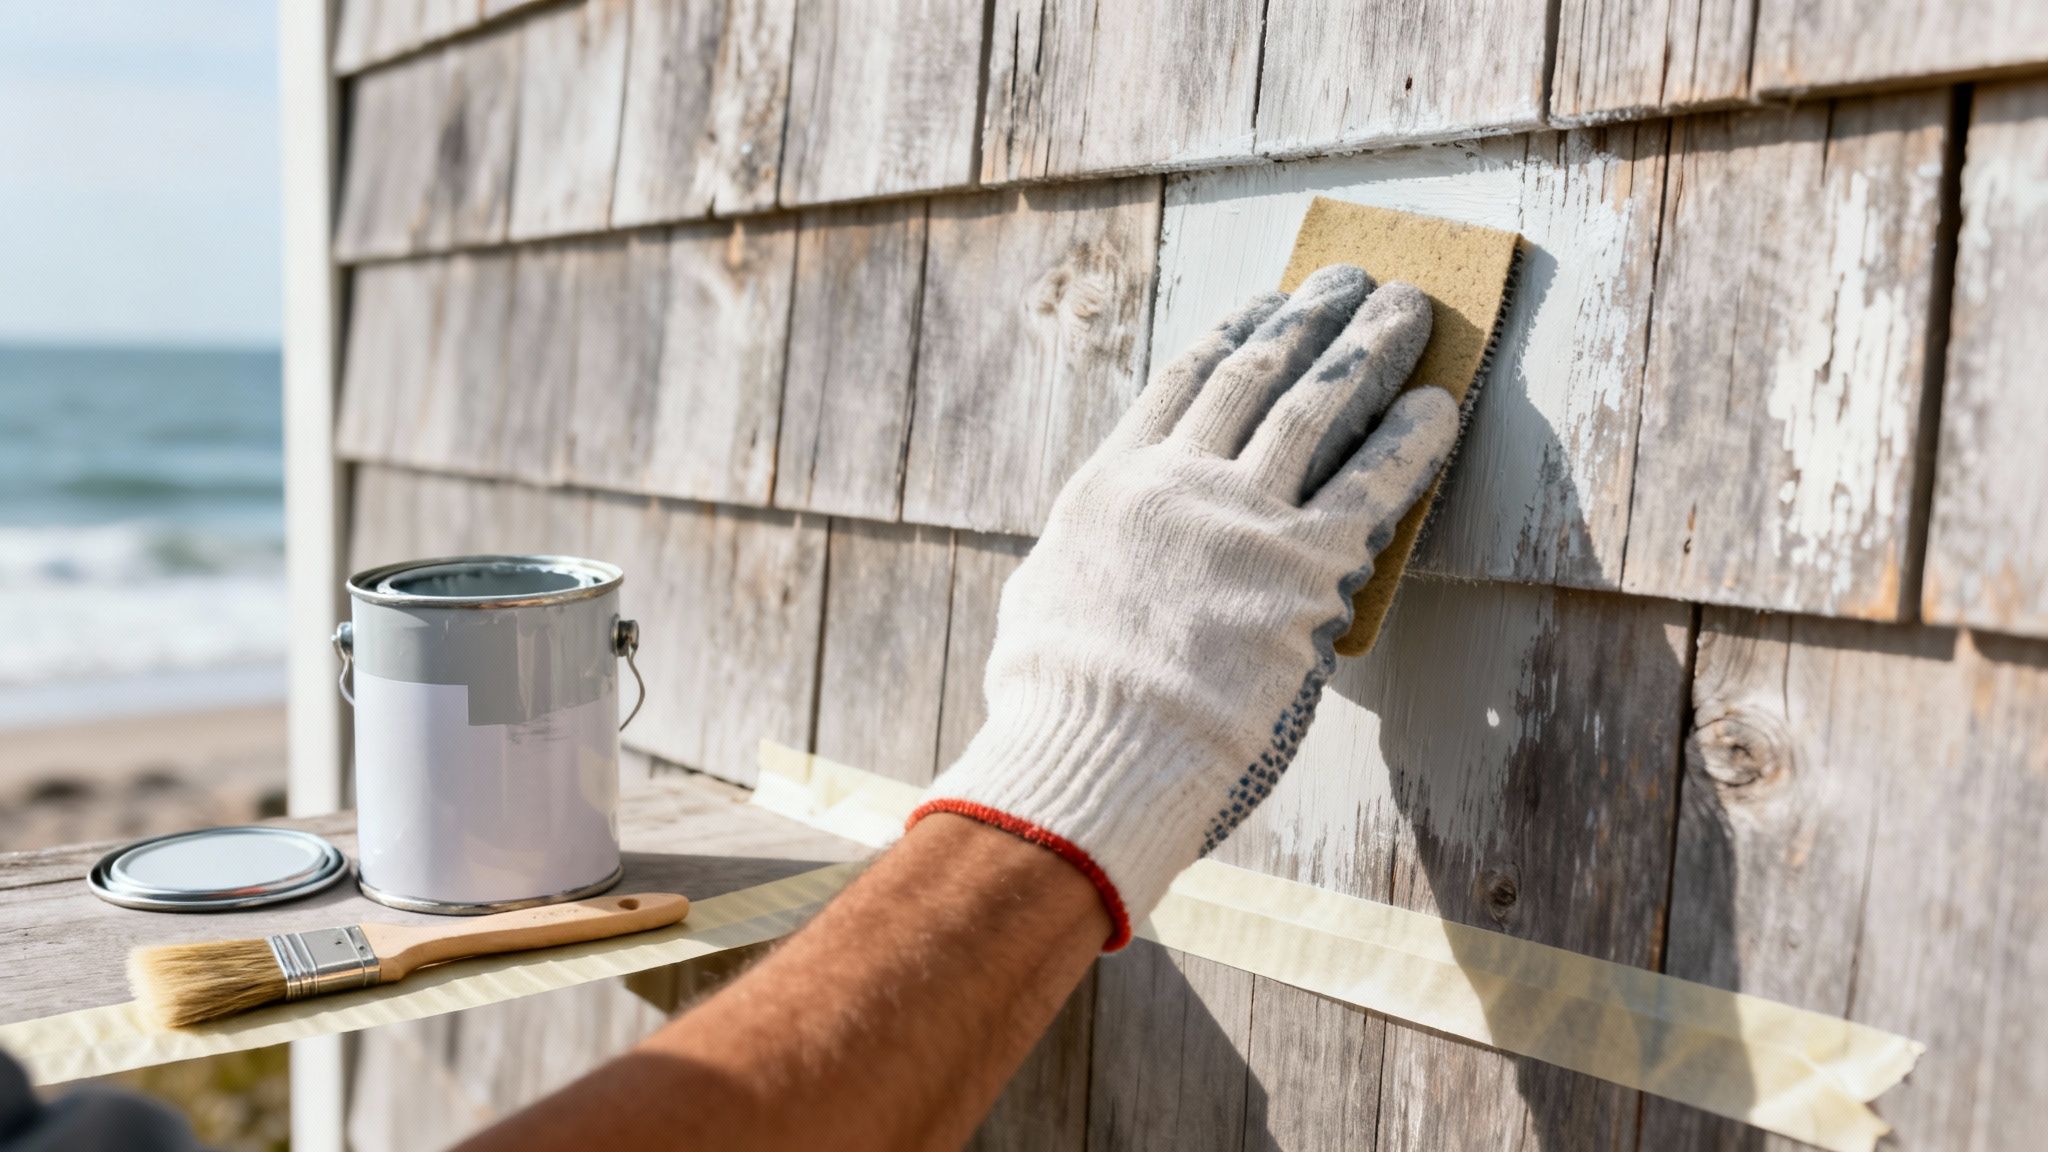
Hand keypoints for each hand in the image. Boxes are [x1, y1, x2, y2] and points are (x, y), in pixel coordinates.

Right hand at [909, 265, 1459, 946]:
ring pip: (1318, 405)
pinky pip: (1373, 485)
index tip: (1263, 301)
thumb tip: (1095, 546)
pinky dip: (1412, 439)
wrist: (1098, 749)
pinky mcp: (1304, 565)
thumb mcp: (1043, 603)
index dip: (1232, 332)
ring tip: (1408, 308)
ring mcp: (1242, 516)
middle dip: (1309, 318)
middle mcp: (1177, 480)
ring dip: (1370, 347)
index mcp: (1111, 483)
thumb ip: (1085, 555)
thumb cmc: (1059, 701)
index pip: (1182, 383)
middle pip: (1257, 374)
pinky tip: (1441, 406)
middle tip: (1348, 281)